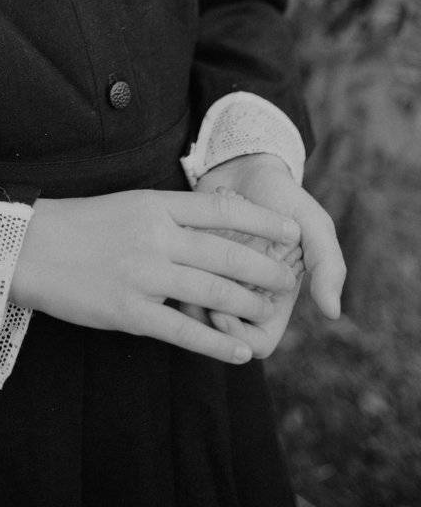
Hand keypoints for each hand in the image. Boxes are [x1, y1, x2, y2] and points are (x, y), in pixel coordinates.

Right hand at [9, 188, 301, 365]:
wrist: (30, 248)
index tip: (292, 230)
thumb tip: (219, 213)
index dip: (263, 221)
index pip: (222, 210)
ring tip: (267, 314)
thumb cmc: (82, 224)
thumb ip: (170, 212)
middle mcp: (155, 237)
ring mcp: (144, 275)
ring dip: (247, 306)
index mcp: (155, 205)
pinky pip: (184, 332)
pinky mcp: (130, 312)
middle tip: (289, 280)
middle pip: (226, 254)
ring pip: (212, 293)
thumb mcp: (129, 203)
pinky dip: (217, 344)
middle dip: (265, 269)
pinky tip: (240, 352)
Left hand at [192, 155, 344, 356]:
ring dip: (186, 297)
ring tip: (181, 274)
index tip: (223, 313)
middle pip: (221, 335)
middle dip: (206, 320)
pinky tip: (174, 255)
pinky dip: (174, 272)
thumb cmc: (283, 196)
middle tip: (195, 297)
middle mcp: (242, 293)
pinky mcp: (189, 258)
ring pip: (195, 311)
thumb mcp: (312, 225)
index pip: (258, 343)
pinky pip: (176, 279)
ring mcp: (214, 277)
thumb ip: (327, 265)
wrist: (244, 164)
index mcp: (273, 297)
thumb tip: (333, 313)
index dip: (240, 336)